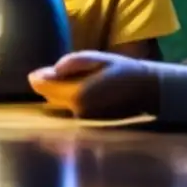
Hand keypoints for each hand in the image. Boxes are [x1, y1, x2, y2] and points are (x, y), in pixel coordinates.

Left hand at [28, 51, 159, 118]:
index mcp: (78, 95)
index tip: (36, 74)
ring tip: (71, 85)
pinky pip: (69, 115)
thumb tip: (44, 73)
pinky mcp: (89, 129)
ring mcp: (83, 123)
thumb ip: (70, 63)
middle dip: (49, 88)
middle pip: (50, 99)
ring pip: (58, 109)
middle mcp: (78, 113)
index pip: (45, 88)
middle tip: (53, 77)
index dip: (38, 79)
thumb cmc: (123, 71)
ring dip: (58, 98)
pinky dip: (68, 106)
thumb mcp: (97, 58)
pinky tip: (79, 97)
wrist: (149, 93)